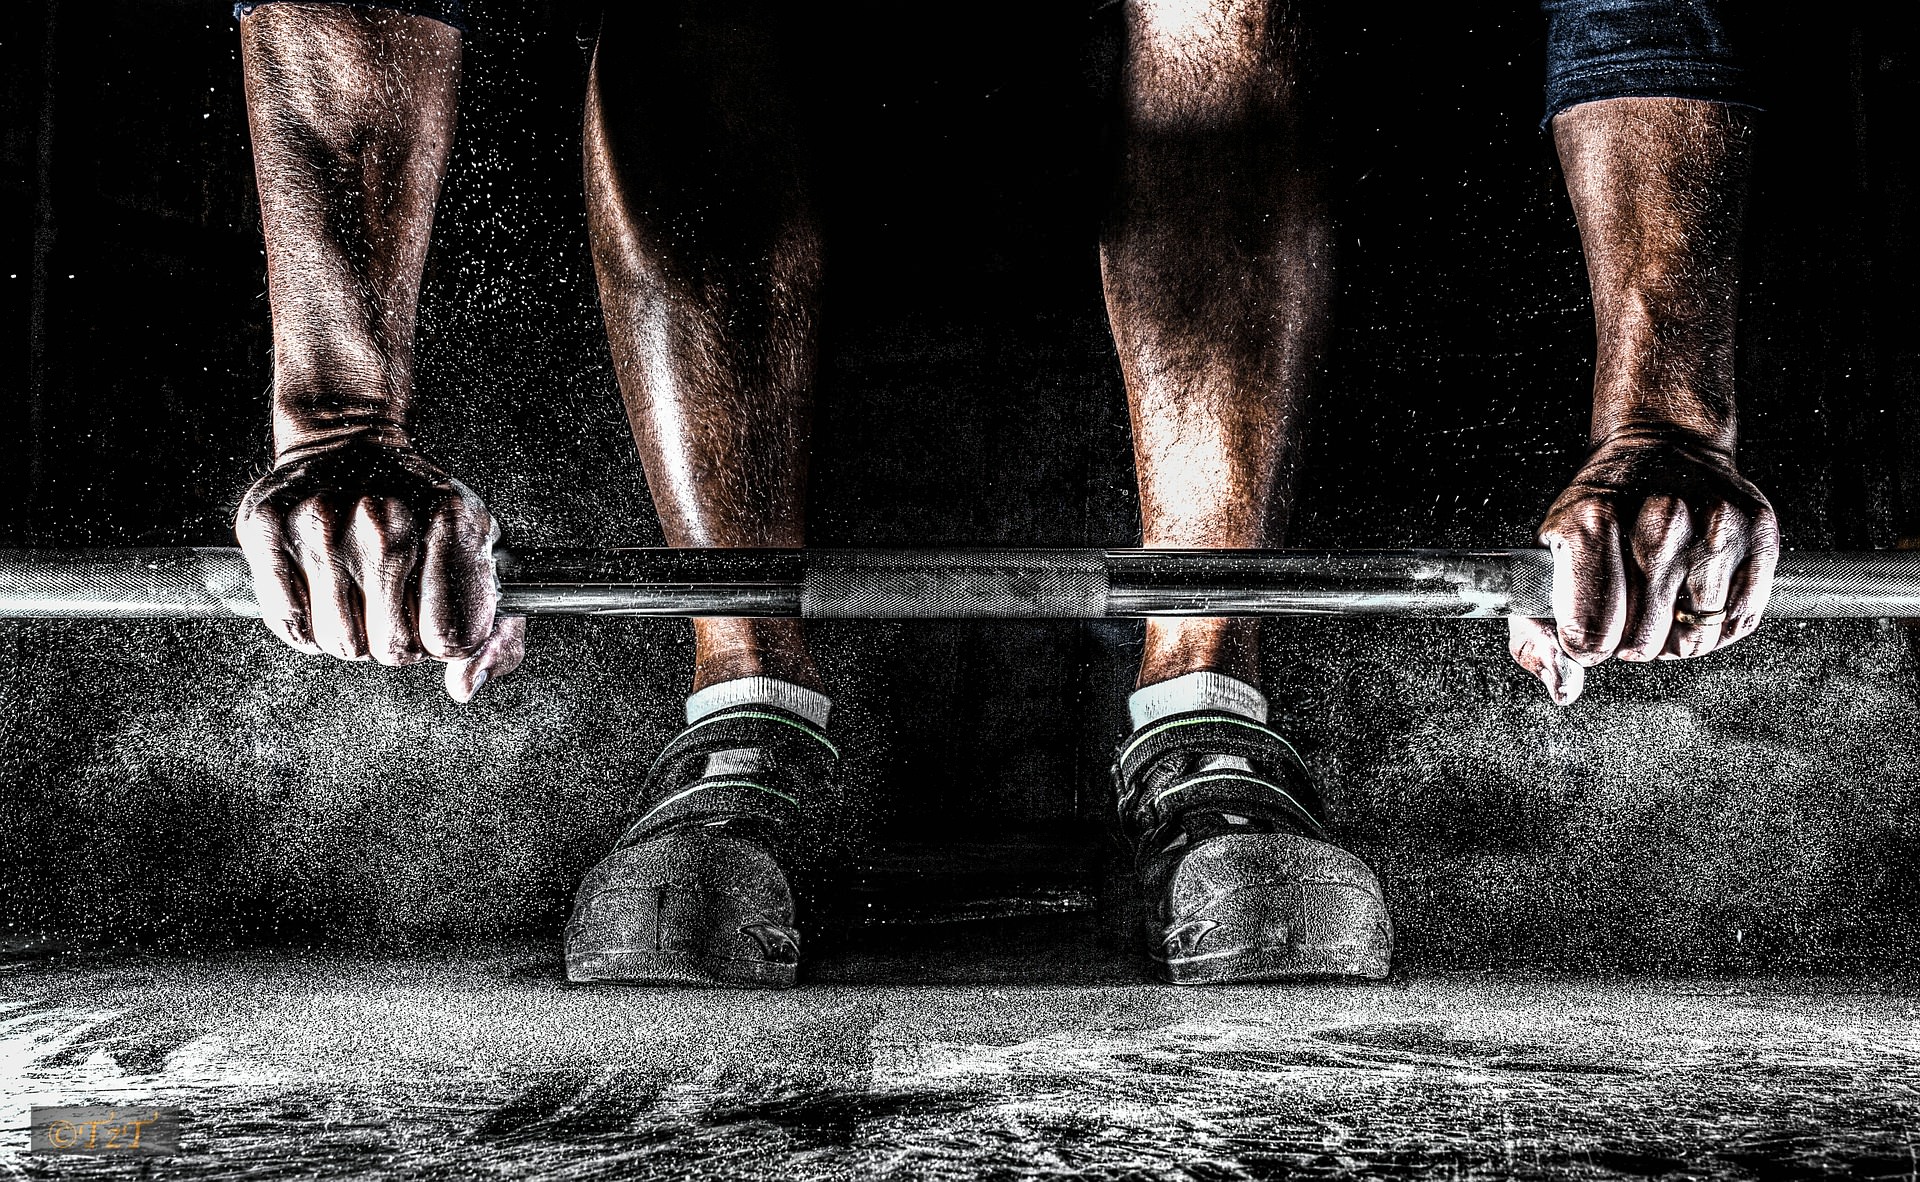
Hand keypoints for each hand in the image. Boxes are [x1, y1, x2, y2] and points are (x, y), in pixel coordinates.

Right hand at [235, 438, 525, 700]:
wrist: (351, 443)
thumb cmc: (424, 512)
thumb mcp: (482, 562)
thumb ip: (497, 639)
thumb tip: (463, 689)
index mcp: (451, 522)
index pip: (449, 639)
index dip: (442, 642)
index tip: (435, 615)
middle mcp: (384, 519)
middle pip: (393, 649)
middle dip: (397, 640)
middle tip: (392, 601)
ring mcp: (320, 521)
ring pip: (338, 642)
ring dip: (350, 633)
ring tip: (356, 592)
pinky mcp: (264, 526)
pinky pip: (288, 622)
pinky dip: (305, 622)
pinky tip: (321, 587)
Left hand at [1508, 430, 1778, 704]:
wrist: (1663, 446)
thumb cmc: (1598, 511)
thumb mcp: (1546, 557)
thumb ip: (1535, 634)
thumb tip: (1563, 689)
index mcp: (1592, 520)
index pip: (1591, 631)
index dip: (1587, 646)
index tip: (1587, 629)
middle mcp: (1659, 519)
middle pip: (1644, 642)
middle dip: (1631, 642)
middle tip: (1628, 609)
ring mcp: (1715, 526)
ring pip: (1696, 639)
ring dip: (1676, 637)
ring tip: (1662, 601)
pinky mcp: (1760, 535)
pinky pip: (1739, 623)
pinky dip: (1716, 626)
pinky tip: (1696, 595)